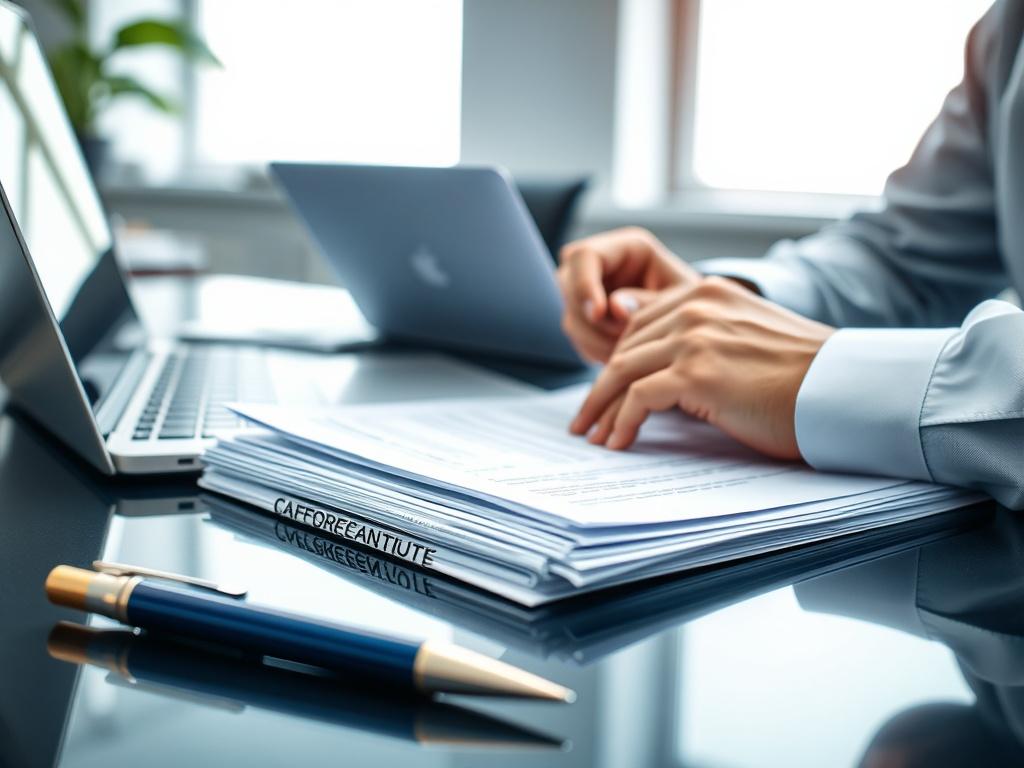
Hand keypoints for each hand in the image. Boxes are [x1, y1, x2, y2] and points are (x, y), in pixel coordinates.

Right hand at [557, 227, 700, 361]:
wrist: (696, 329)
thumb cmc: (694, 307)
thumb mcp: (680, 304)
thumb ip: (647, 304)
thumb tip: (612, 308)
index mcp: (629, 248)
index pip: (585, 255)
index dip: (583, 284)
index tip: (598, 314)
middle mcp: (603, 265)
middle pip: (569, 286)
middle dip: (593, 321)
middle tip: (624, 341)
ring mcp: (591, 291)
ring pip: (571, 317)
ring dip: (595, 341)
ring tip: (629, 352)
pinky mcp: (588, 317)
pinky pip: (578, 337)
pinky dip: (596, 351)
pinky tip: (621, 355)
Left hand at [570, 277, 835, 459]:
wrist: (841, 389)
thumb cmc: (801, 376)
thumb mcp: (744, 338)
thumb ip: (701, 336)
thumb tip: (656, 363)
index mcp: (707, 292)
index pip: (640, 324)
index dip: (617, 361)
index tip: (605, 390)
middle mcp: (696, 306)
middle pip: (625, 348)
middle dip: (600, 388)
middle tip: (586, 419)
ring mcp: (694, 337)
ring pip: (622, 372)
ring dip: (602, 409)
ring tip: (593, 436)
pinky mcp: (697, 373)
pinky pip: (639, 398)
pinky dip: (622, 422)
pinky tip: (618, 442)